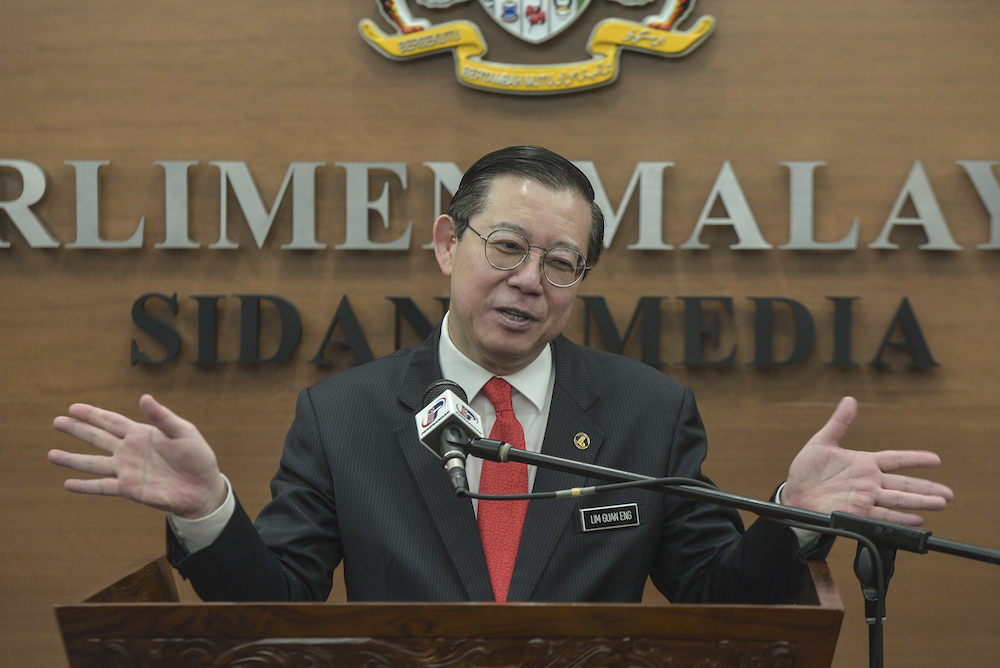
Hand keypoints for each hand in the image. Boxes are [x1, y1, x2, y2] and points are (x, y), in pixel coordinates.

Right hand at [48, 394, 226, 518]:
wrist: (203, 487)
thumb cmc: (197, 457)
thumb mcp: (183, 432)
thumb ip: (162, 417)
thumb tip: (144, 397)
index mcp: (141, 434)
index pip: (112, 421)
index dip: (93, 414)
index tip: (73, 407)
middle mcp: (129, 451)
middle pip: (97, 438)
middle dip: (77, 429)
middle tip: (56, 421)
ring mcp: (127, 470)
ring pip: (93, 463)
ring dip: (73, 460)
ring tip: (51, 455)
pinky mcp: (129, 489)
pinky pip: (102, 487)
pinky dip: (85, 486)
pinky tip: (67, 484)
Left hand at [782, 397, 953, 525]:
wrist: (794, 495)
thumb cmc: (806, 471)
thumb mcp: (821, 443)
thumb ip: (838, 423)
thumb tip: (850, 400)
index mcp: (863, 463)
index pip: (896, 460)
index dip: (915, 459)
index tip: (935, 460)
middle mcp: (869, 481)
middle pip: (903, 483)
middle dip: (926, 487)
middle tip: (948, 493)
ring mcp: (866, 498)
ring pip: (898, 499)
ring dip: (920, 502)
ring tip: (940, 503)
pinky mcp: (858, 512)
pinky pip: (882, 516)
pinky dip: (900, 518)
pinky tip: (917, 519)